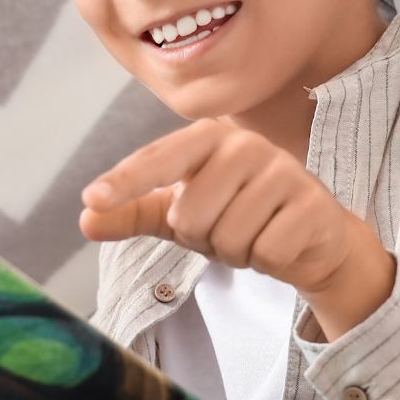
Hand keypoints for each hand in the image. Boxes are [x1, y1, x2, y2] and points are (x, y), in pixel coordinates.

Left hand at [81, 119, 394, 337]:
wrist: (310, 235)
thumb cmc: (238, 214)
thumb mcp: (180, 213)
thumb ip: (134, 213)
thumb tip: (86, 219)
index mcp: (208, 138)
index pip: (158, 159)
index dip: (126, 181)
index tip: (93, 199)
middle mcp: (245, 146)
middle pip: (190, 216)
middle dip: (202, 238)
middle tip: (225, 228)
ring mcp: (283, 171)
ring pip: (229, 238)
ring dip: (235, 252)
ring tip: (252, 236)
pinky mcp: (312, 204)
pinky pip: (266, 252)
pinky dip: (266, 261)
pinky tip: (279, 244)